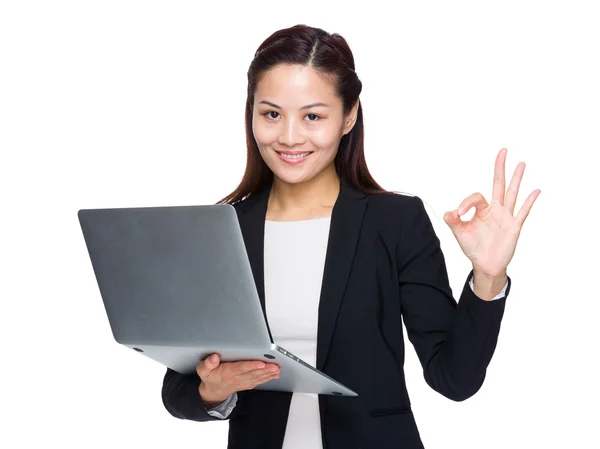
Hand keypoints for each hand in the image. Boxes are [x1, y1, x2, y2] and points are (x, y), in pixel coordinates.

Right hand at [196, 353, 279, 406]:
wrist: (214, 392)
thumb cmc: (210, 378)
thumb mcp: (203, 370)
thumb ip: (207, 364)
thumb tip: (214, 357)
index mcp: (227, 373)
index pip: (240, 369)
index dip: (251, 366)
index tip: (260, 363)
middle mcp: (237, 378)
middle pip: (252, 373)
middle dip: (265, 370)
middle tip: (275, 366)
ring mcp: (243, 382)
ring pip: (257, 377)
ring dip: (268, 374)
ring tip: (277, 369)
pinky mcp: (248, 383)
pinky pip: (259, 381)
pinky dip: (268, 378)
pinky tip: (275, 374)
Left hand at [443, 148, 540, 276]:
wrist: (485, 265)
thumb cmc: (473, 247)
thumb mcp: (459, 233)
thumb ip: (453, 221)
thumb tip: (450, 211)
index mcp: (482, 210)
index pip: (476, 197)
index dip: (466, 202)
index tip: (459, 214)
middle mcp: (495, 210)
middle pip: (498, 184)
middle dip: (500, 168)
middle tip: (503, 150)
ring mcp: (506, 217)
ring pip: (512, 194)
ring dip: (516, 179)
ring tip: (521, 163)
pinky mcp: (514, 227)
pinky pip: (523, 212)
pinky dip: (529, 201)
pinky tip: (536, 190)